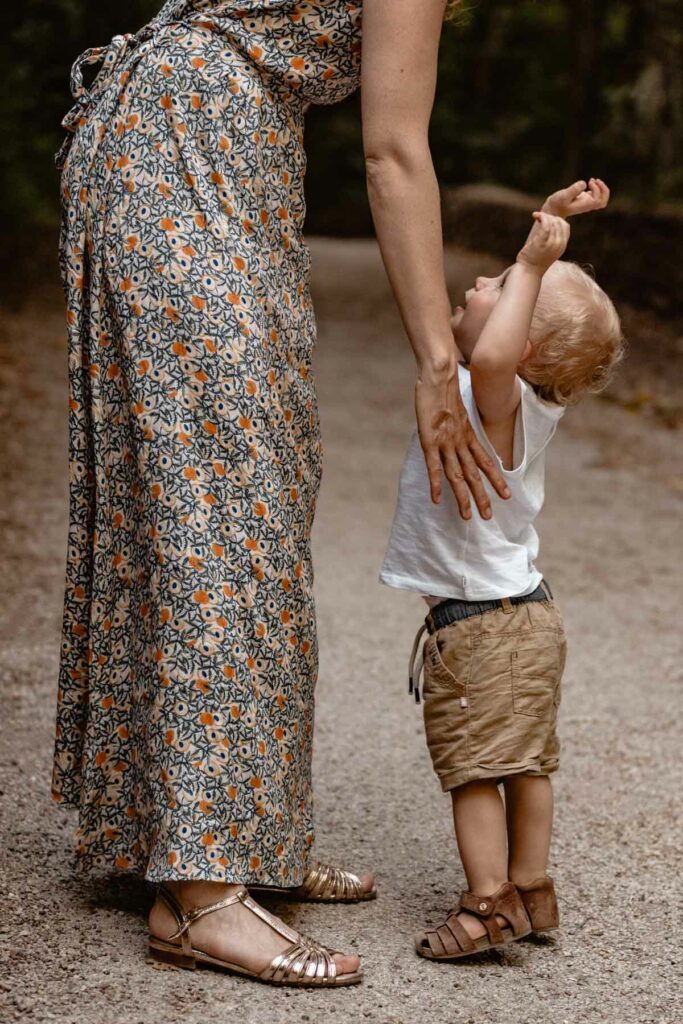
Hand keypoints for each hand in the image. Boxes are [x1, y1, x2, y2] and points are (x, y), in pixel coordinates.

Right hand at [415, 364, 509, 518]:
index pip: (485, 461)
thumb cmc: (444, 385)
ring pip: (457, 475)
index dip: (496, 479)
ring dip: (463, 497)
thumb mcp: (455, 406)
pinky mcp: (430, 439)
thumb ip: (456, 421)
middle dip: (482, 496)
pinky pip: (434, 465)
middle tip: (489, 517)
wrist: (440, 372)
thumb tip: (457, 424)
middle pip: (473, 474)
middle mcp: (459, 441)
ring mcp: (445, 442)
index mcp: (467, 434)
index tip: (506, 495)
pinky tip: (437, 499)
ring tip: (468, 516)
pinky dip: (436, 483)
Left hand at [517, 212, 569, 273]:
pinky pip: (546, 225)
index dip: (557, 220)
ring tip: (536, 215)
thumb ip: (551, 239)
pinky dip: (541, 217)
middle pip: (559, 222)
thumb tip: (546, 223)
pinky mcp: (543, 242)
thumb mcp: (547, 249)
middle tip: (540, 217)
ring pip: (553, 222)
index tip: (546, 220)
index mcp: (562, 246)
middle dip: (550, 216)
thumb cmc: (534, 259)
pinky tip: (535, 215)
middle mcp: (559, 244)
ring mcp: (552, 243)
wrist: (528, 271)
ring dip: (544, 215)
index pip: (566, 226)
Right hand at [542, 178, 609, 217]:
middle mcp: (587, 205)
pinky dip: (597, 188)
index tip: (589, 182)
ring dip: (601, 188)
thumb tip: (584, 183)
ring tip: (593, 180)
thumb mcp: (563, 196)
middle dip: (604, 191)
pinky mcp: (584, 198)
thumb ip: (573, 190)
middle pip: (603, 202)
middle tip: (597, 181)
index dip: (597, 190)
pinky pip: (596, 195)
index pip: (598, 200)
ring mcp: (586, 202)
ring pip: (601, 199)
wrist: (552, 209)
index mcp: (584, 205)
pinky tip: (590, 182)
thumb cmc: (557, 203)